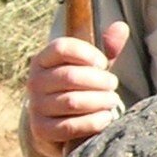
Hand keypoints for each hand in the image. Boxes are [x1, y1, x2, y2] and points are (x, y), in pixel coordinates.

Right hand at [25, 20, 128, 156]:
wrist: (58, 125)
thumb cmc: (79, 89)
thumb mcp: (91, 68)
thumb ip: (106, 49)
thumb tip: (121, 26)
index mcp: (43, 60)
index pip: (62, 47)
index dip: (88, 53)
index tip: (103, 63)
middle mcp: (35, 82)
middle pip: (70, 76)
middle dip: (100, 81)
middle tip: (113, 85)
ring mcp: (36, 106)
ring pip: (72, 102)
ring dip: (100, 101)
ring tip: (113, 101)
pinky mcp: (42, 130)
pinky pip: (70, 126)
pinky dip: (93, 122)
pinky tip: (106, 118)